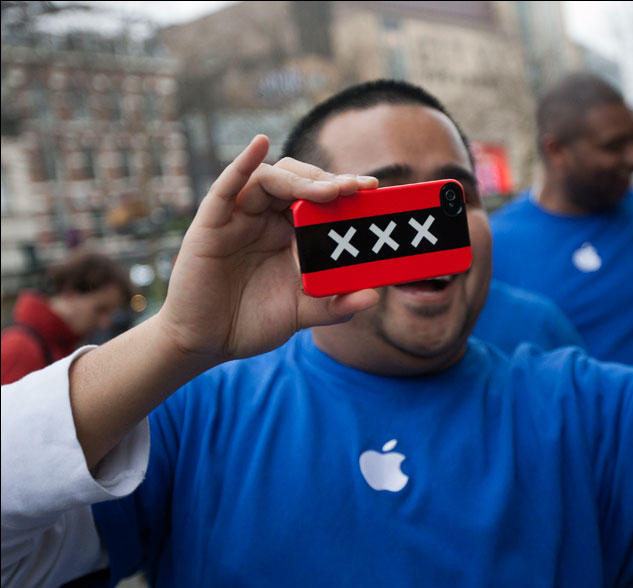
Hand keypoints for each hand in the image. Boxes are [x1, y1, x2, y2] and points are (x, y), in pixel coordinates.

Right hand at [157, 136, 378, 362]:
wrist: (205, 342)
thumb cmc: (251, 323)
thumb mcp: (302, 314)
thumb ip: (335, 306)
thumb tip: (373, 296)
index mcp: (289, 234)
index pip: (319, 199)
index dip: (343, 190)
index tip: (372, 188)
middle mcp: (265, 220)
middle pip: (298, 181)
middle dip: (328, 181)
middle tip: (355, 188)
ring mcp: (238, 219)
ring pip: (269, 180)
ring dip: (301, 179)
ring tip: (329, 191)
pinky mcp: (211, 224)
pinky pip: (226, 187)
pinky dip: (242, 163)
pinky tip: (260, 145)